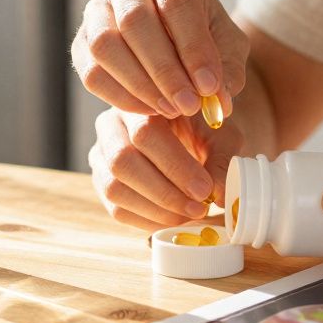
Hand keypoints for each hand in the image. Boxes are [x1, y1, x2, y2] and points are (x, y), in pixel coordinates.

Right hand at [71, 0, 248, 118]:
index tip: (209, 87)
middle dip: (164, 70)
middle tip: (189, 105)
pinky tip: (149, 110)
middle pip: (135, 19)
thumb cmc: (207, 37)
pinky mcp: (81, 39)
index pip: (175, 0)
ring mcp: (96, 5)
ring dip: (140, 84)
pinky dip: (120, 97)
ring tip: (171, 109)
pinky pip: (91, 71)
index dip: (193, 47)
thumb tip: (217, 98)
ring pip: (104, 44)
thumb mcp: (228, 47)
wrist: (178, 44)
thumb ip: (227, 70)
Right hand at [89, 107, 243, 230]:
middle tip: (199, 207)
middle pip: (122, 162)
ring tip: (190, 214)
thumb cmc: (203, 129)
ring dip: (157, 210)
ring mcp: (100, 155)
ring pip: (114, 188)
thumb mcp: (220, 136)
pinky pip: (117, 209)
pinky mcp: (101, 182)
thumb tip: (219, 195)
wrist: (187, 133)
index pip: (145, 133)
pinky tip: (175, 217)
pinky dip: (148, 220)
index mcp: (139, 102)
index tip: (205, 189)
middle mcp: (110, 125)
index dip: (175, 166)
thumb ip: (221, 161)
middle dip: (164, 192)